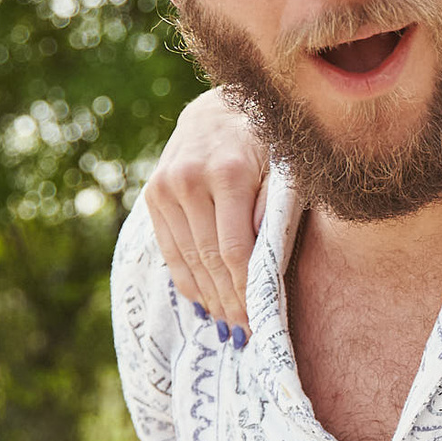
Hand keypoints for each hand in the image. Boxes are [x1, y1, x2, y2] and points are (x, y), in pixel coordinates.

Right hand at [146, 88, 270, 335]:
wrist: (224, 108)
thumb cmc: (271, 145)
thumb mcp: (288, 170)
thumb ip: (276, 214)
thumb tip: (264, 269)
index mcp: (229, 172)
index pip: (235, 251)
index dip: (246, 292)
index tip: (261, 321)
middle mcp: (190, 178)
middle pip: (209, 260)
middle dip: (230, 301)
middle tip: (246, 332)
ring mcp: (166, 186)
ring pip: (187, 259)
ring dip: (209, 297)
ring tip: (229, 324)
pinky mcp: (153, 193)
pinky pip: (169, 249)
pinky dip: (187, 279)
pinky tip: (205, 301)